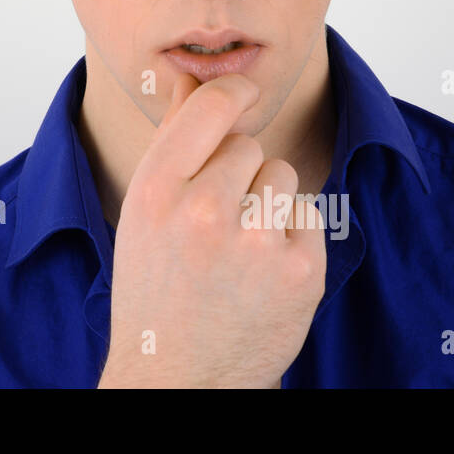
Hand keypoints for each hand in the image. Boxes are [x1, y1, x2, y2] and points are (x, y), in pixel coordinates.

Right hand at [97, 72, 325, 387]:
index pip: (212, 108)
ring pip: (282, 177)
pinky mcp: (300, 270)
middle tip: (215, 223)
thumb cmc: (157, 289)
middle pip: (249, 146)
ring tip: (238, 248)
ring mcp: (256, 242)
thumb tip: (190, 77)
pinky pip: (309, 215)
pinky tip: (263, 270)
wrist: (179, 376)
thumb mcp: (143, 212)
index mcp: (155, 190)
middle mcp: (203, 211)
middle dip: (239, 174)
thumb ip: (172, 140)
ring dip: (268, 203)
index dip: (233, 95)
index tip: (241, 97)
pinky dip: (292, 238)